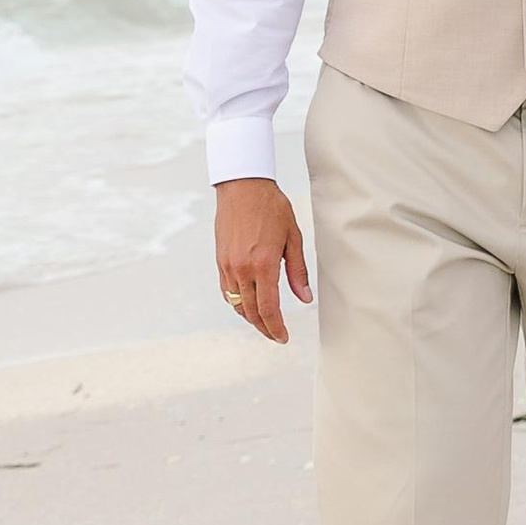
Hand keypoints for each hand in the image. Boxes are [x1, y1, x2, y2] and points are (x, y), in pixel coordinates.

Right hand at [214, 176, 310, 342]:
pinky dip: (238, 303)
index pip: (268, 309)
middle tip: (276, 335)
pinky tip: (248, 304)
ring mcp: (228, 266)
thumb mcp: (293, 237)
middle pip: (251, 312)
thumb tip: (305, 298)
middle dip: (265, 328)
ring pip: (237, 304)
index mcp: (264, 265)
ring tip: (265, 323)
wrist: (242, 186)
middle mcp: (242, 269)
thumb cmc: (272, 207)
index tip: (283, 337)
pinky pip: (227, 291)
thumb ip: (298, 271)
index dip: (276, 328)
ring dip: (251, 318)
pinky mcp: (220, 261)